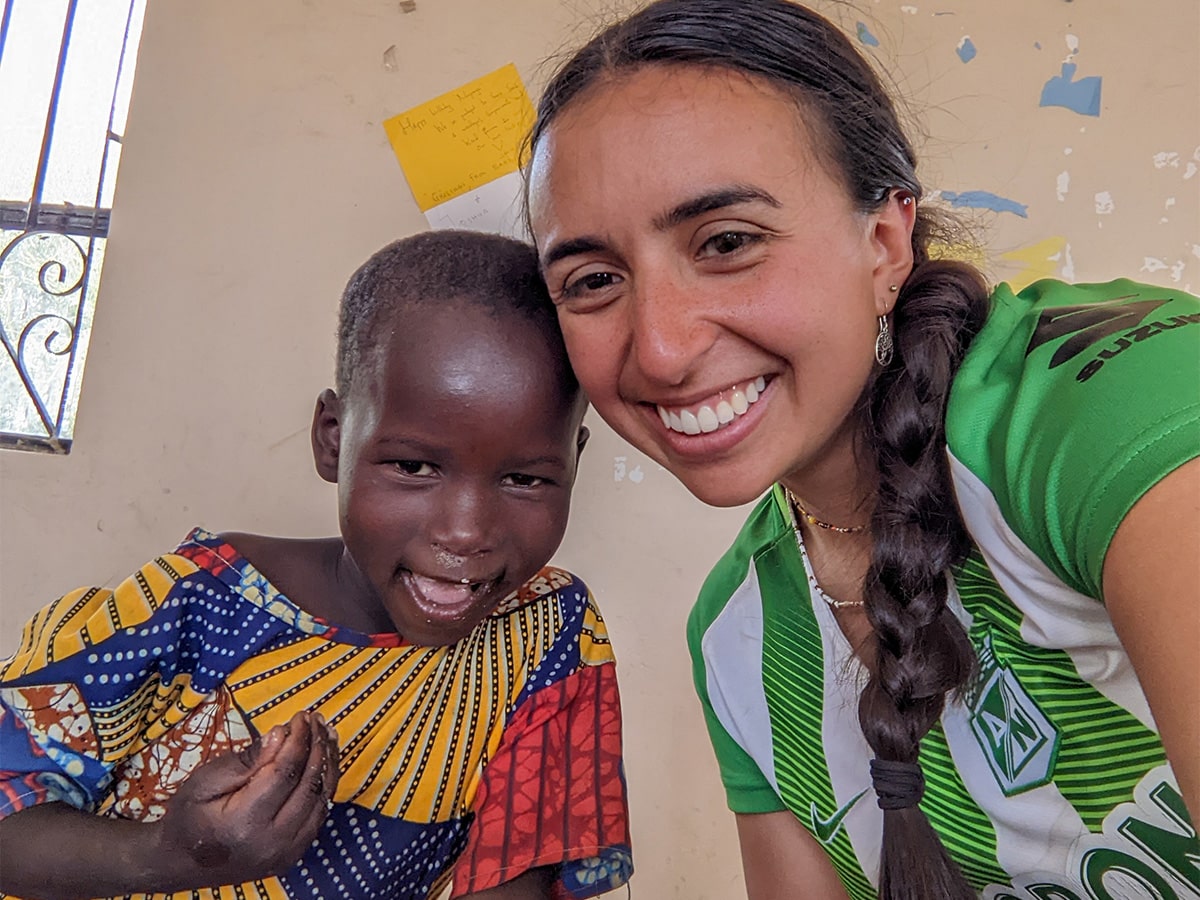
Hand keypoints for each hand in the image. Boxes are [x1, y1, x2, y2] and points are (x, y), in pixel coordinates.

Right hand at [154, 709, 339, 886]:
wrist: (184, 862)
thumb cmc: (191, 816)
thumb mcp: (205, 781)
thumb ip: (246, 760)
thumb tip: (281, 734)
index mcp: (245, 823)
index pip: (285, 773)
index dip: (298, 740)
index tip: (301, 716)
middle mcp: (272, 842)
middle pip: (308, 785)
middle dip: (316, 747)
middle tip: (316, 720)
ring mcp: (286, 852)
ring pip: (321, 800)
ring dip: (327, 763)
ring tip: (325, 734)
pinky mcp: (294, 854)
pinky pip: (319, 814)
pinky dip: (325, 785)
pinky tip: (323, 761)